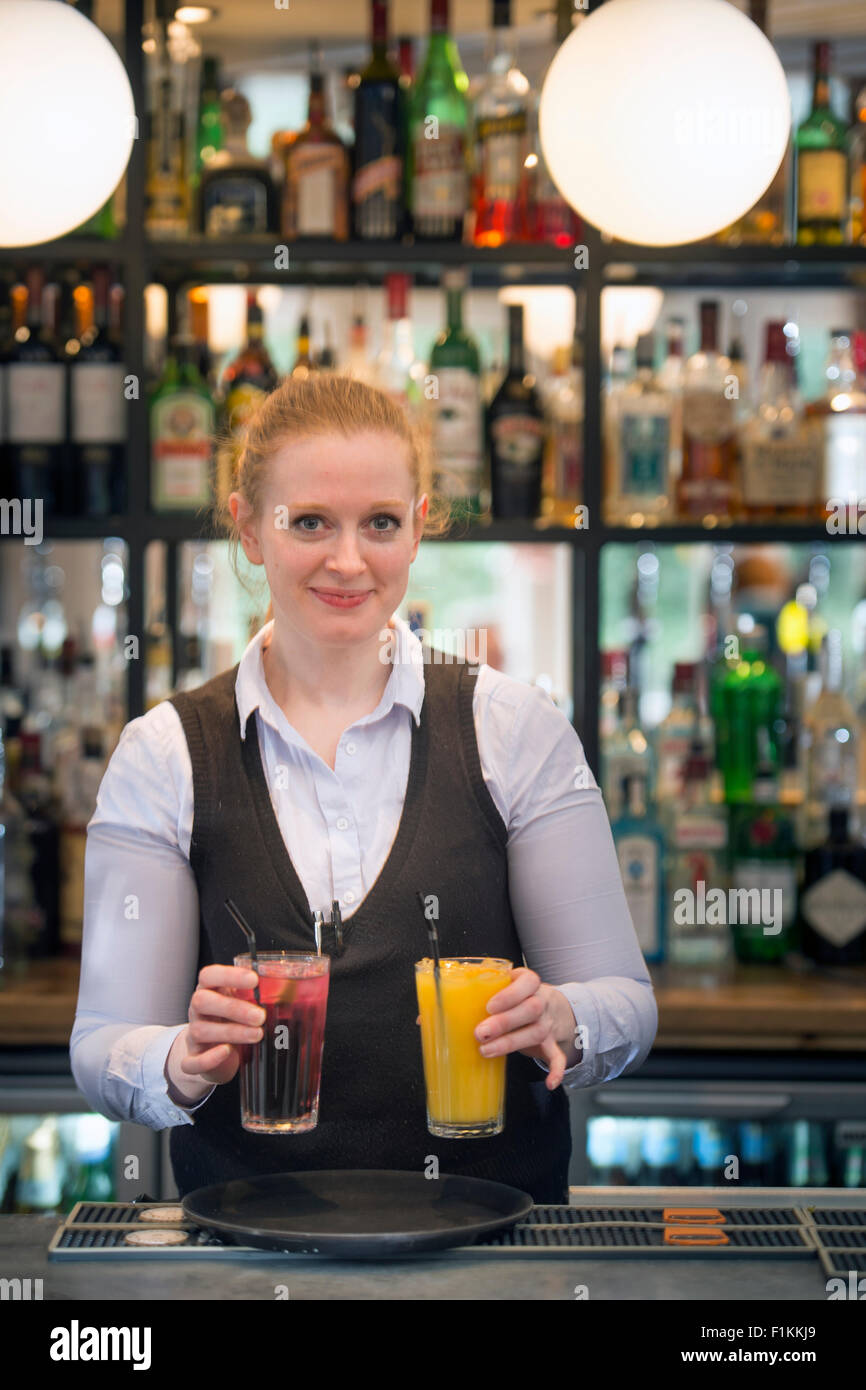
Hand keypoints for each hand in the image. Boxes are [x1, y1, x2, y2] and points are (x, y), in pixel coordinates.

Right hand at [169, 964, 265, 1094]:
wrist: (214, 1054)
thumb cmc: (234, 1022)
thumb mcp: (245, 1005)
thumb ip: (262, 998)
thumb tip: (296, 992)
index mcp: (211, 991)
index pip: (209, 975)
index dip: (229, 975)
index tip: (253, 980)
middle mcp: (198, 1010)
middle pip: (202, 1001)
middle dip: (233, 1007)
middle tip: (260, 1016)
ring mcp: (193, 1035)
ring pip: (201, 1030)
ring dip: (231, 1032)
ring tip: (257, 1034)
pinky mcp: (193, 1059)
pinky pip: (193, 1061)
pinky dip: (209, 1058)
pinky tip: (227, 1052)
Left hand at [474, 968, 577, 1090]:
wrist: (549, 1006)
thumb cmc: (516, 995)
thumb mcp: (503, 985)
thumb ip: (478, 990)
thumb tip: (433, 1009)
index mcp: (529, 982)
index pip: (527, 982)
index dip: (509, 995)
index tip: (489, 1006)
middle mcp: (542, 1001)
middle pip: (531, 1009)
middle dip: (504, 1022)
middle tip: (480, 1033)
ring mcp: (547, 1023)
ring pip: (536, 1032)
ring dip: (511, 1043)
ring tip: (486, 1051)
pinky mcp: (551, 1042)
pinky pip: (557, 1056)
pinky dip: (555, 1070)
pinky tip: (549, 1082)